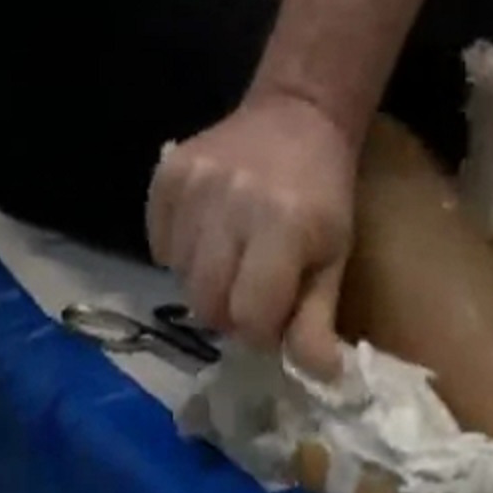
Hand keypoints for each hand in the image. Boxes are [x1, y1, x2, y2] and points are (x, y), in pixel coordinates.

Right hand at [146, 94, 356, 378]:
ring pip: (179, 276)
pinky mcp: (165, 174)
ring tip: (233, 259)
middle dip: (229, 312)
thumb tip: (318, 376)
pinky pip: (158, 244)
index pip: (250, 317)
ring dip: (205, 282)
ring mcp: (192, 186)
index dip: (261, 330)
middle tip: (251, 293)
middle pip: (206, 303)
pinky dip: (179, 253)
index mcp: (280, 228)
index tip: (274, 317)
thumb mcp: (334, 258)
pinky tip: (209, 235)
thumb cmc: (323, 196)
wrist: (297, 116)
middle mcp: (230, 205)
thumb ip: (317, 319)